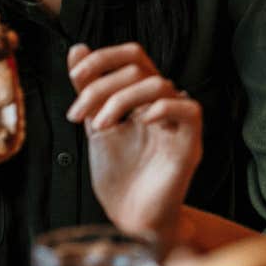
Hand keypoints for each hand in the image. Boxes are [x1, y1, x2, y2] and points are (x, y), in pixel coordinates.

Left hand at [69, 43, 200, 247]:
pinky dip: (163, 108)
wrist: (129, 216)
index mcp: (142, 97)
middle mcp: (163, 104)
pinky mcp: (190, 144)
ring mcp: (178, 123)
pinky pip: (189, 110)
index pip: (132, 56)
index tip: (75, 76)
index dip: (104, 57)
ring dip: (120, 100)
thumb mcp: (95, 124)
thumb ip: (89, 89)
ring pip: (159, 85)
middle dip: (101, 86)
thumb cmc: (118, 174)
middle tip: (78, 114)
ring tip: (98, 128)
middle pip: (140, 67)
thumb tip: (77, 49)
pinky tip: (140, 122)